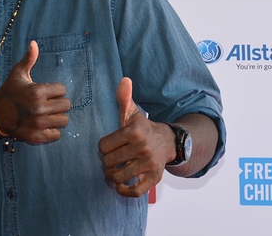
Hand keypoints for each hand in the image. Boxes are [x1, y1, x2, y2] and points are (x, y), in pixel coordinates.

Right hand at [0, 41, 70, 143]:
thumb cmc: (10, 92)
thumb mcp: (18, 73)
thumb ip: (29, 59)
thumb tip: (34, 43)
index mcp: (37, 91)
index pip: (62, 90)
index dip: (56, 90)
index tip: (46, 92)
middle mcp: (39, 108)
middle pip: (66, 105)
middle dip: (59, 103)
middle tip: (48, 103)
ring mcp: (38, 124)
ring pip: (64, 120)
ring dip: (57, 117)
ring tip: (47, 114)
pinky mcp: (36, 137)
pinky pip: (56, 135)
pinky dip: (52, 131)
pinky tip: (44, 125)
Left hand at [98, 78, 175, 197]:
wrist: (167, 141)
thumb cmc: (143, 128)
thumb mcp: (133, 112)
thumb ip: (124, 97)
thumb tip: (124, 79)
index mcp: (134, 131)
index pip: (103, 146)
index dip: (103, 146)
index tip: (110, 145)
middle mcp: (142, 148)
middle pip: (108, 162)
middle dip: (107, 162)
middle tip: (112, 159)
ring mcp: (149, 164)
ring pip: (118, 177)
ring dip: (112, 176)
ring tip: (115, 170)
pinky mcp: (154, 178)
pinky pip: (134, 191)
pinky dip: (124, 191)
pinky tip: (120, 186)